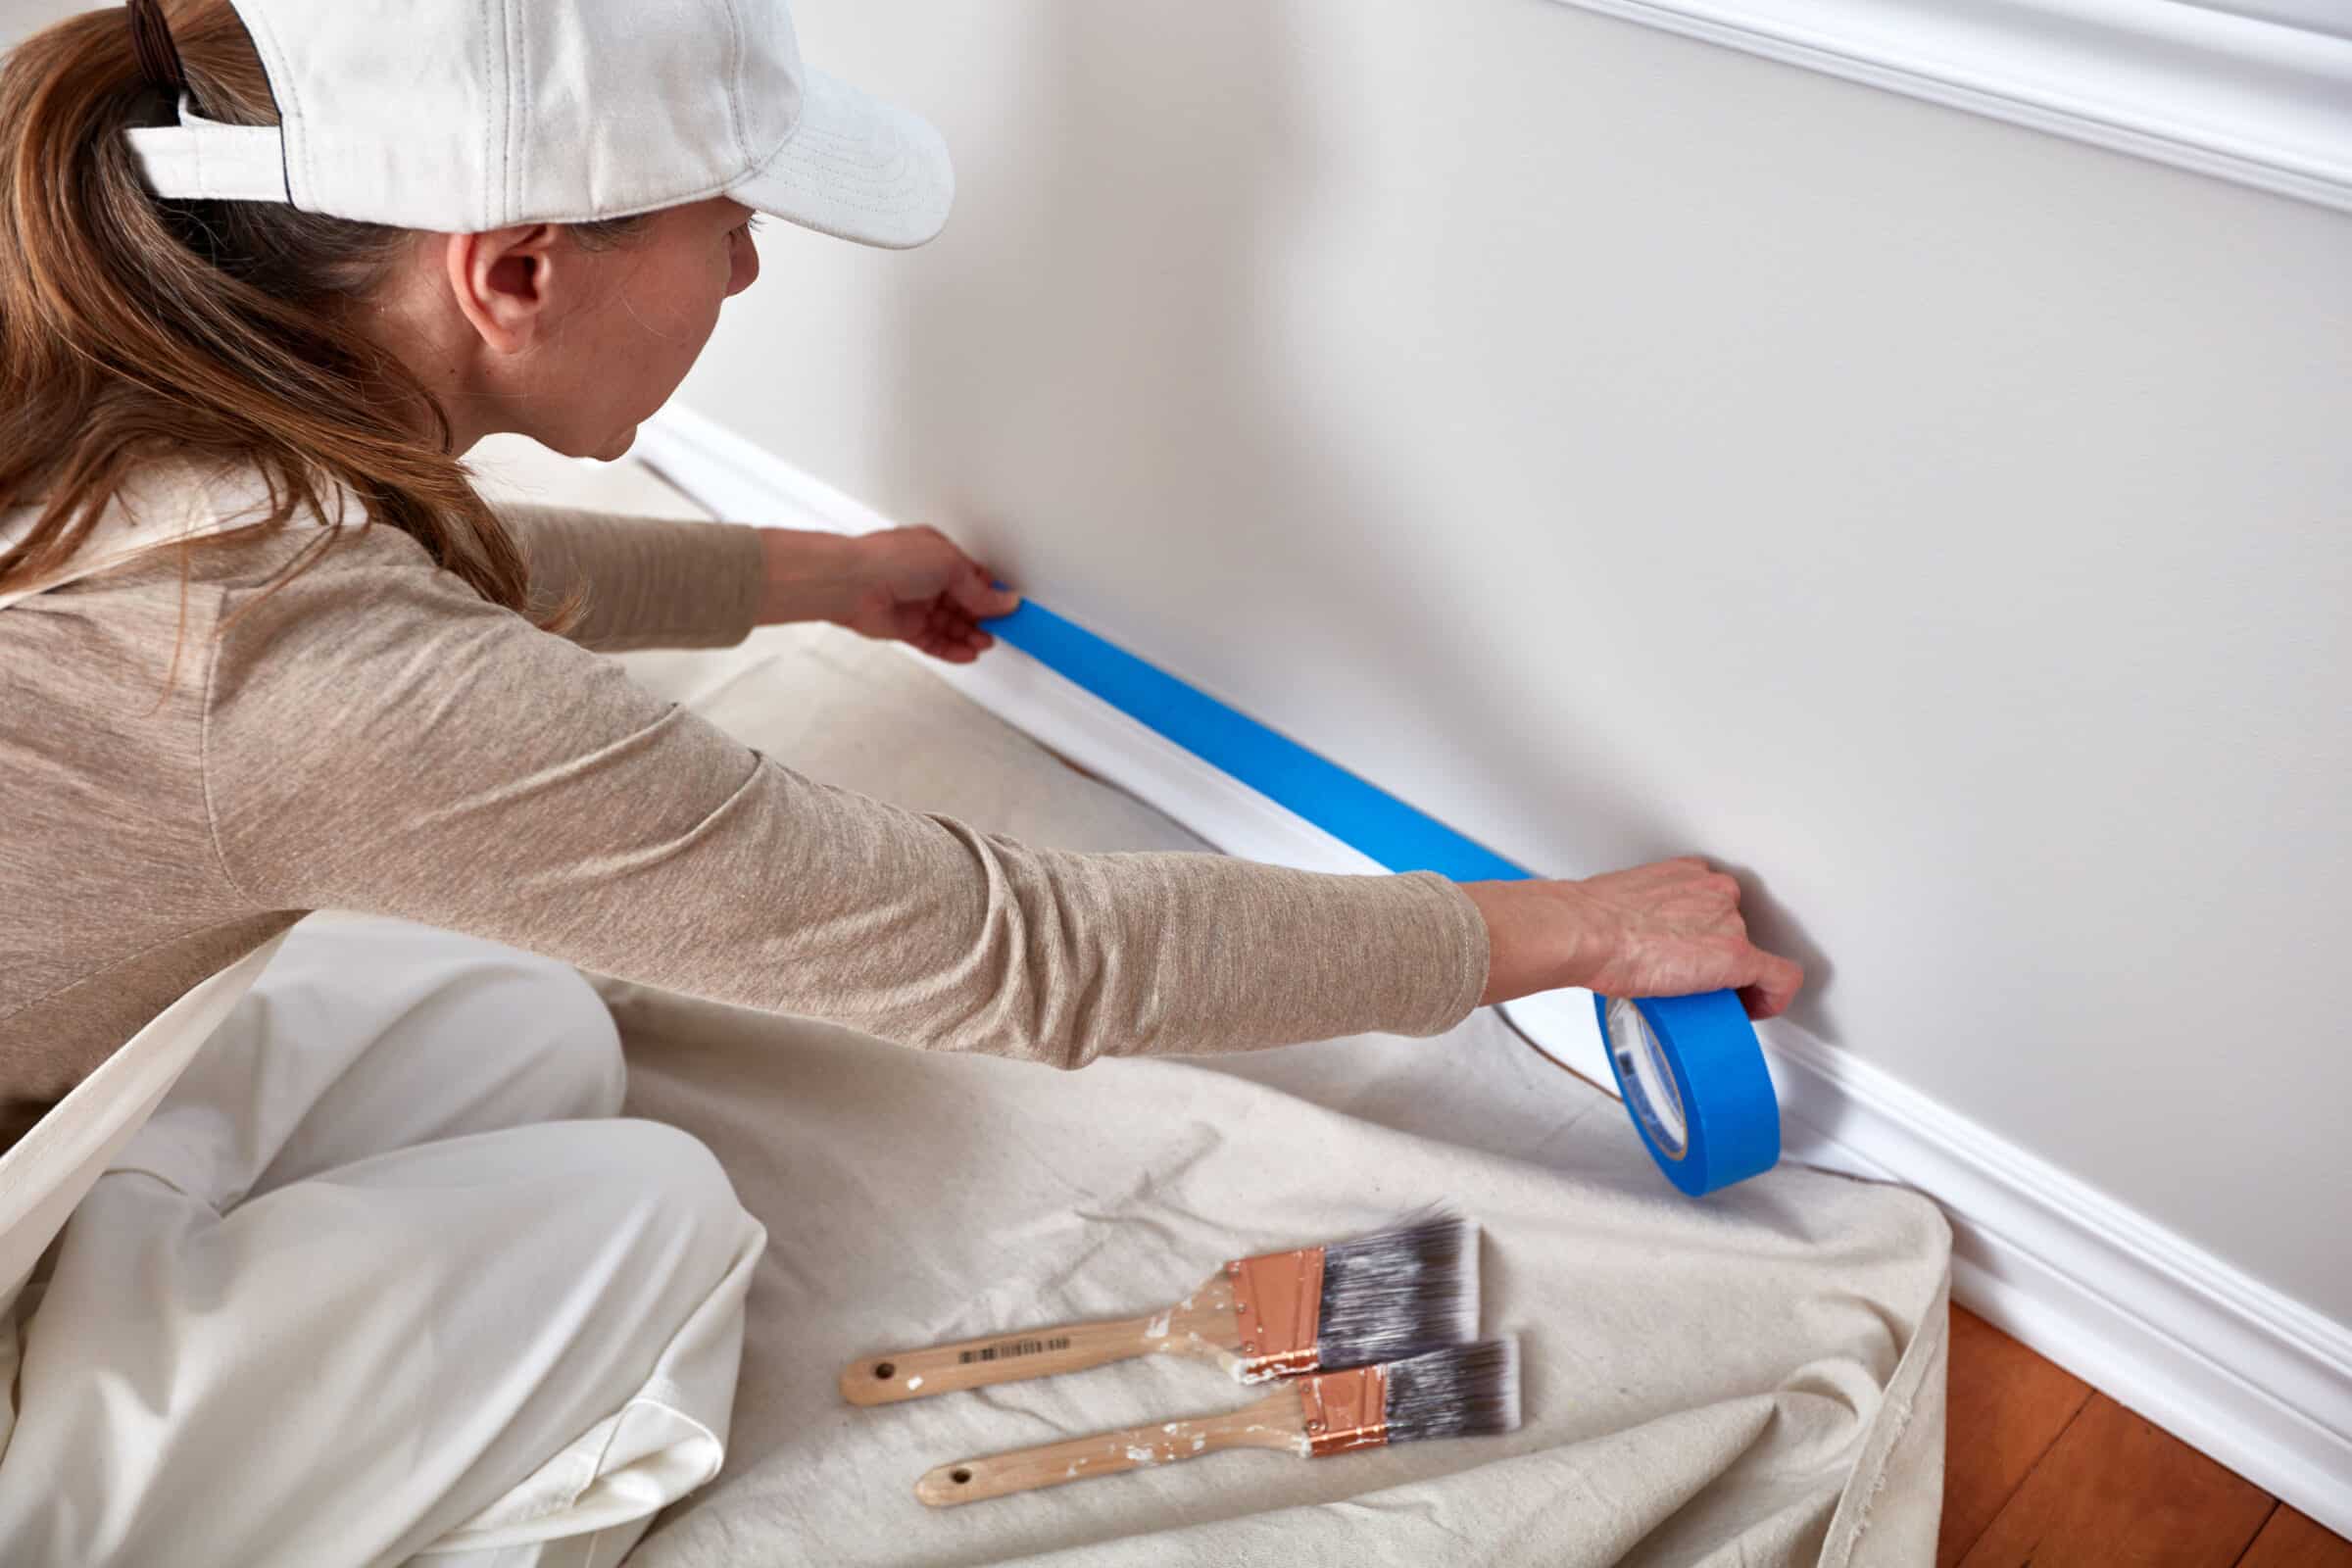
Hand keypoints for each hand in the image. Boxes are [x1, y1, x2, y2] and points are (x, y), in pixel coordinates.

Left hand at [765, 525, 1020, 662]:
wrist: (851, 582)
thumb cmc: (891, 560)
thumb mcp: (950, 566)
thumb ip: (979, 590)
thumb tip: (1005, 601)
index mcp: (938, 553)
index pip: (973, 576)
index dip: (992, 593)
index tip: (1009, 608)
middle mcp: (927, 578)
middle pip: (964, 603)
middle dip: (984, 618)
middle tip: (1002, 630)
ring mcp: (916, 604)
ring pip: (951, 625)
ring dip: (970, 635)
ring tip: (985, 644)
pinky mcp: (905, 628)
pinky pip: (934, 642)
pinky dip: (952, 649)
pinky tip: (967, 654)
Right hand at [1461, 857, 1803, 1019]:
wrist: (1584, 931)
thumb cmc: (1586, 920)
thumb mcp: (1613, 905)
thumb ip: (1629, 914)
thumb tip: (1616, 939)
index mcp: (1686, 873)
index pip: (1715, 902)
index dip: (1711, 933)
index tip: (1697, 954)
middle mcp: (1715, 890)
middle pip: (1737, 930)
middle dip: (1717, 959)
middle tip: (1692, 983)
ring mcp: (1730, 923)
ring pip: (1751, 958)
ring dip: (1733, 980)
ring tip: (1702, 1000)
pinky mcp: (1737, 956)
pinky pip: (1778, 979)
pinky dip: (1772, 999)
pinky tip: (1755, 1012)